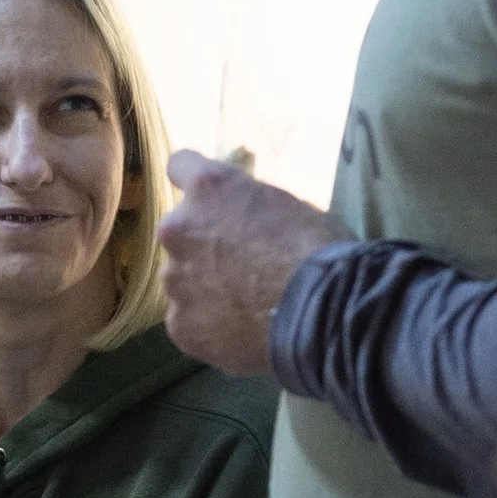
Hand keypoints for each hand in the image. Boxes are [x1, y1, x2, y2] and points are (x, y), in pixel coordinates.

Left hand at [157, 152, 342, 376]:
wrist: (322, 312)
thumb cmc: (319, 250)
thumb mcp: (287, 204)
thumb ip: (249, 208)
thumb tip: (243, 219)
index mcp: (208, 188)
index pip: (180, 166)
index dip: (200, 189)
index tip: (211, 202)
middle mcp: (178, 228)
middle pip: (180, 233)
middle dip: (203, 245)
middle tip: (241, 267)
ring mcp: (174, 280)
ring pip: (182, 280)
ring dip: (203, 287)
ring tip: (245, 307)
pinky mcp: (179, 324)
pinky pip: (187, 321)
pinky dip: (208, 326)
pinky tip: (241, 331)